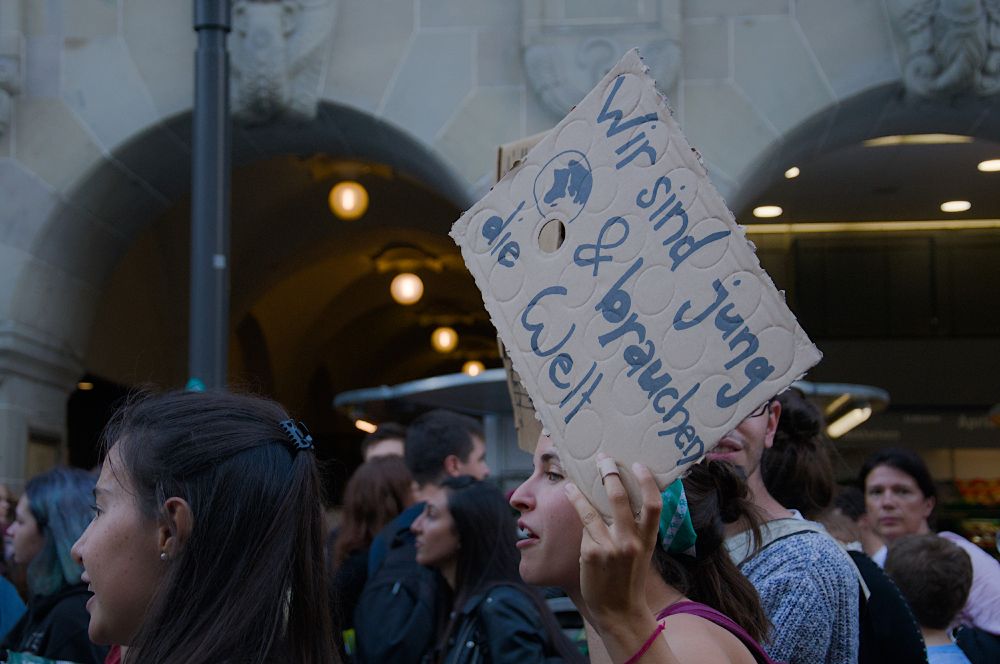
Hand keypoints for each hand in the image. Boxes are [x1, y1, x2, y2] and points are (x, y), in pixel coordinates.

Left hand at [565, 454, 667, 661]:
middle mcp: (631, 541)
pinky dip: (577, 510)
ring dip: (581, 491)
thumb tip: (617, 497)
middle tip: (603, 459)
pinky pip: (582, 527)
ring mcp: (610, 548)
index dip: (647, 482)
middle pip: (621, 499)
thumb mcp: (640, 552)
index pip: (653, 505)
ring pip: (592, 510)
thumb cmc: (628, 577)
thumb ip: (632, 528)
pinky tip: (571, 497)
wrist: (619, 610)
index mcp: (648, 539)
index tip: (638, 464)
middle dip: (610, 474)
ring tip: (573, 481)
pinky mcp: (591, 553)